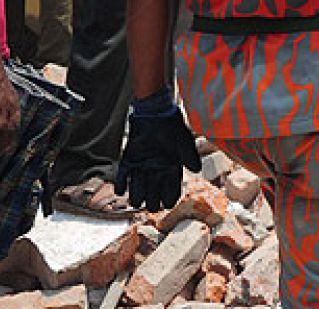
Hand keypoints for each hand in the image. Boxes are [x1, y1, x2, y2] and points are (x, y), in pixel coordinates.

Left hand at [114, 97, 201, 211]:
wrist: (155, 113)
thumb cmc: (172, 127)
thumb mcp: (184, 141)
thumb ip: (190, 155)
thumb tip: (196, 170)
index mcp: (171, 168)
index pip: (172, 189)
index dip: (170, 199)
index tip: (168, 204)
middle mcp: (157, 170)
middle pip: (154, 193)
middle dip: (153, 201)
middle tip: (152, 206)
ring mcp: (142, 166)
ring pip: (138, 188)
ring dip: (137, 196)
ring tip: (136, 201)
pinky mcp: (129, 160)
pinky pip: (123, 176)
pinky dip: (121, 184)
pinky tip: (121, 190)